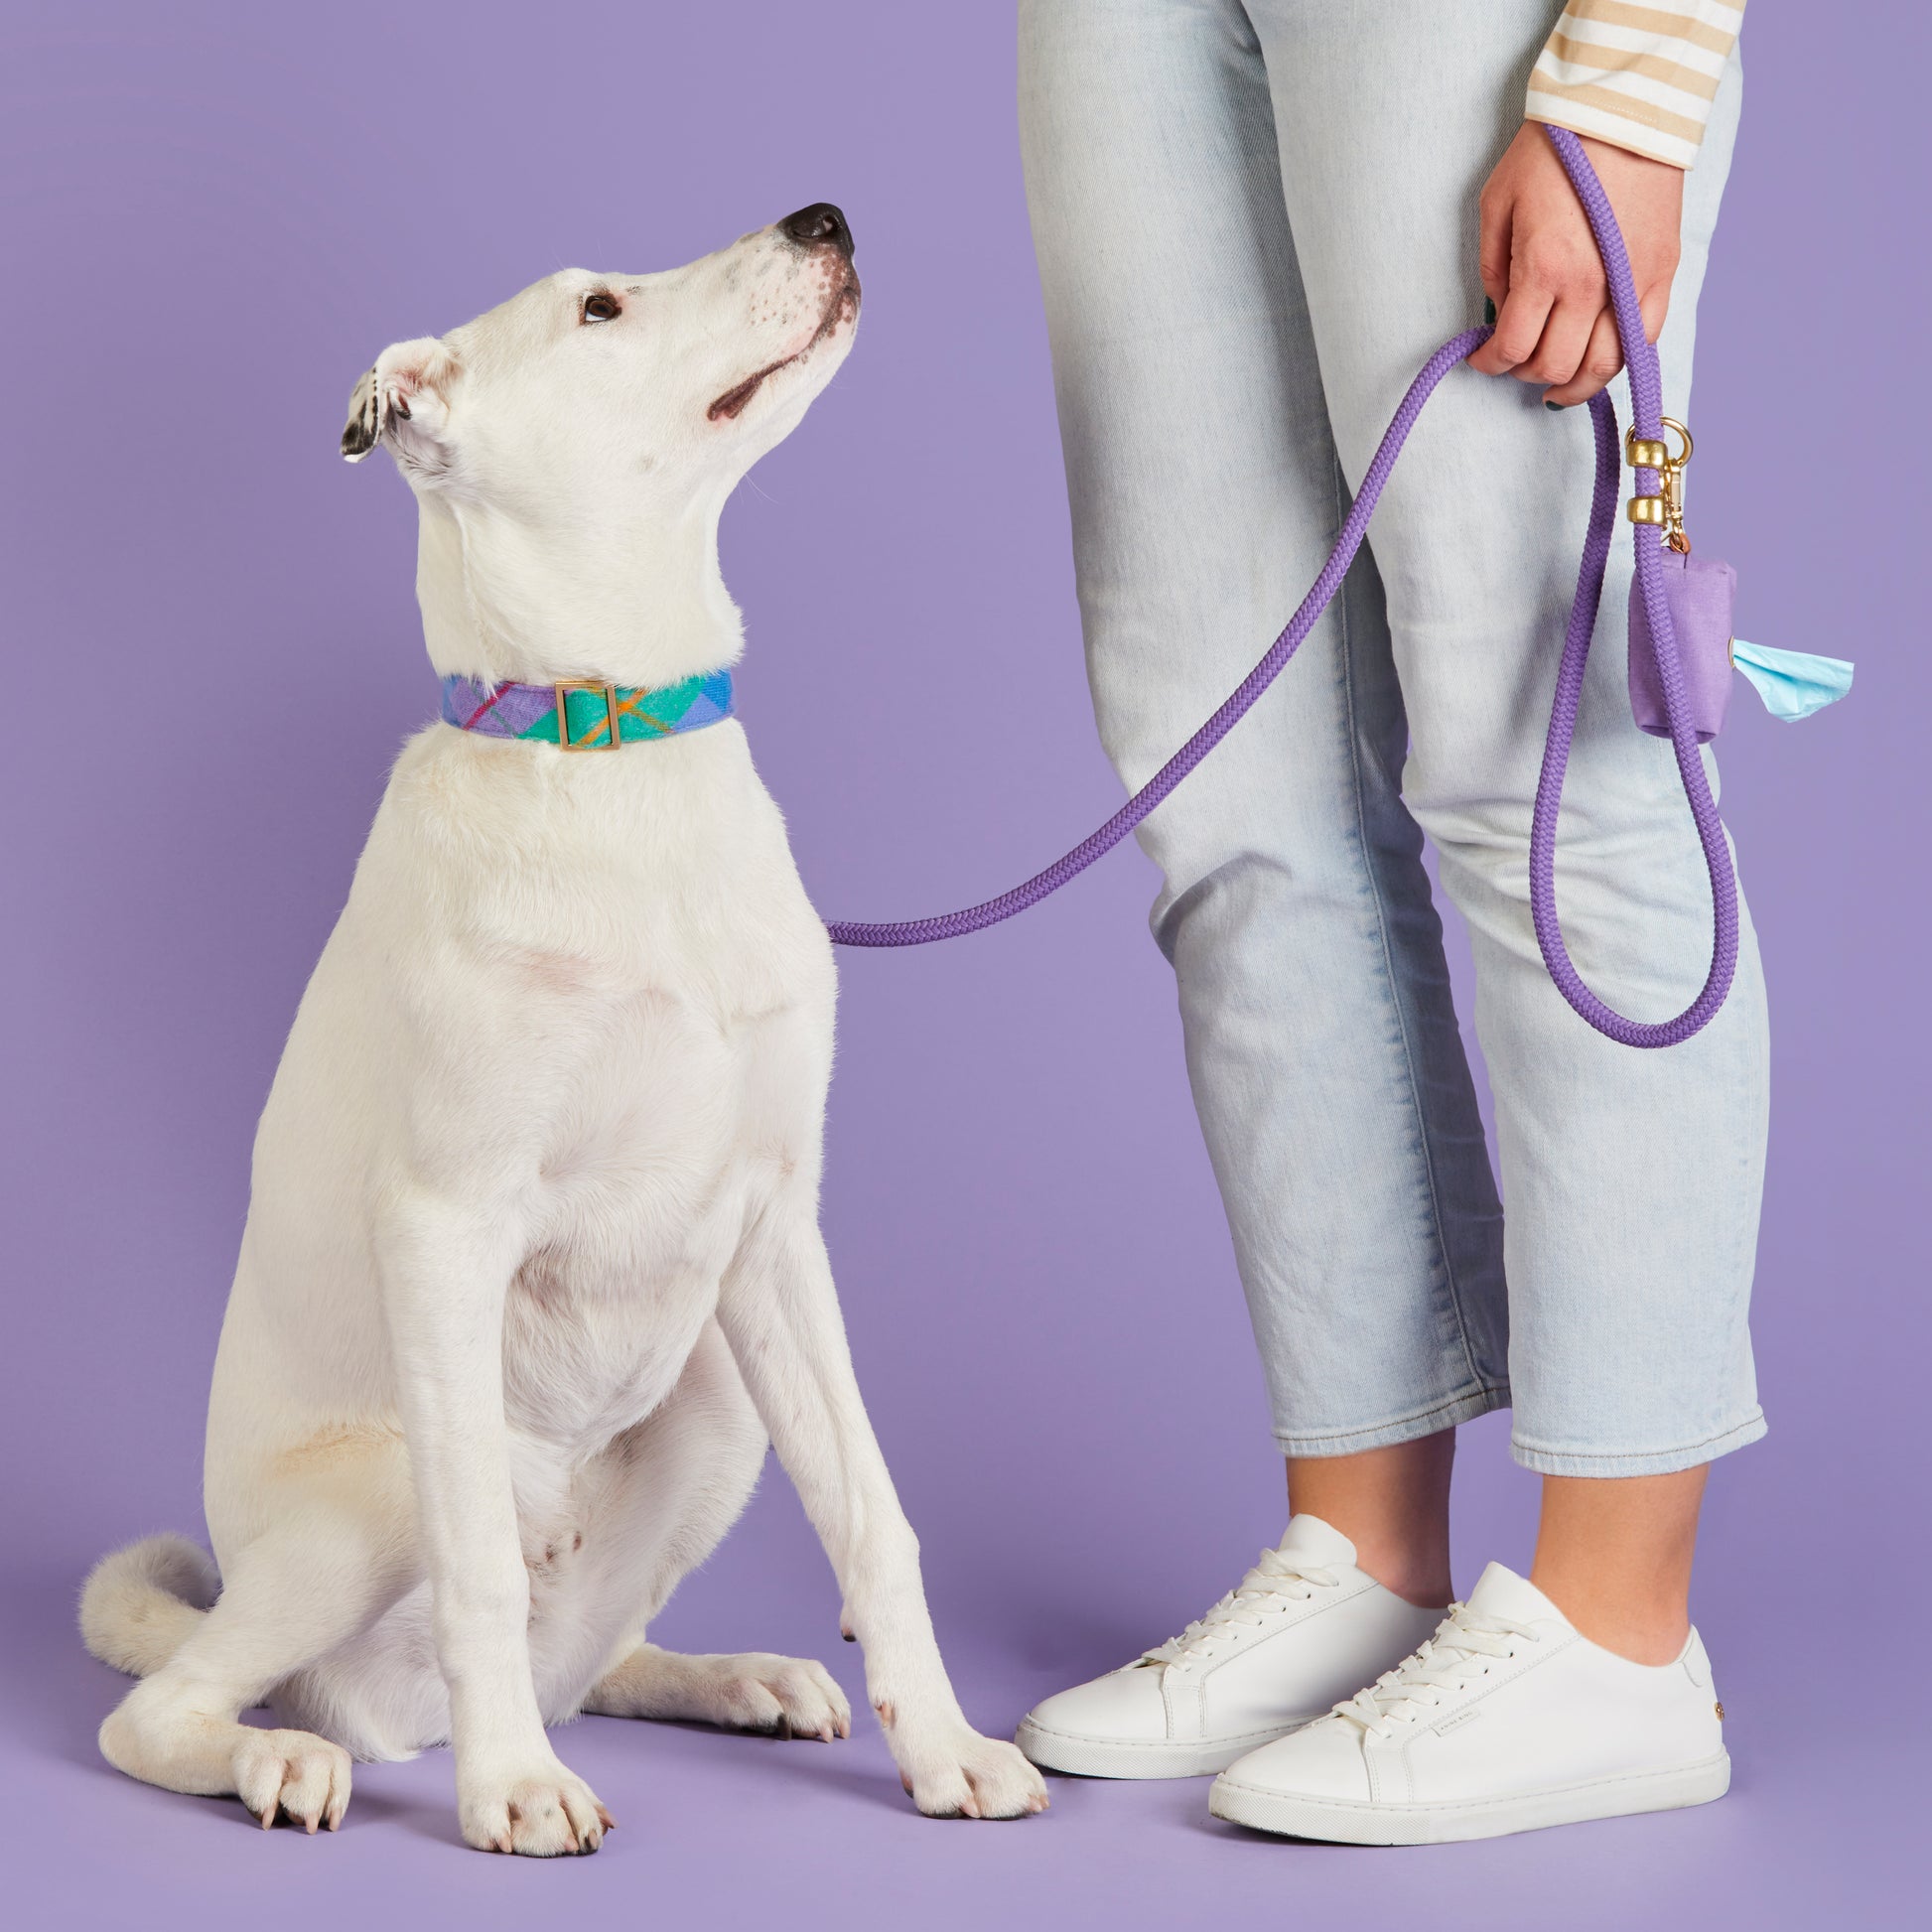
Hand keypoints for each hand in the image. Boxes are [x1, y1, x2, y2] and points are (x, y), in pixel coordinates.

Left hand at [1469, 124, 1683, 406]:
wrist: (1625, 108)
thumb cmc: (1556, 149)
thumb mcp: (1498, 203)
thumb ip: (1494, 269)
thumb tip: (1502, 314)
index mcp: (1544, 269)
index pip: (1512, 347)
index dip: (1489, 363)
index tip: (1482, 358)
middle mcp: (1591, 287)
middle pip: (1554, 365)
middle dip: (1524, 372)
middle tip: (1514, 360)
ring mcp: (1632, 284)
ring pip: (1603, 367)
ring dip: (1573, 384)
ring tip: (1555, 385)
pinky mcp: (1663, 274)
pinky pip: (1644, 342)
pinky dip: (1617, 362)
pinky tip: (1597, 361)